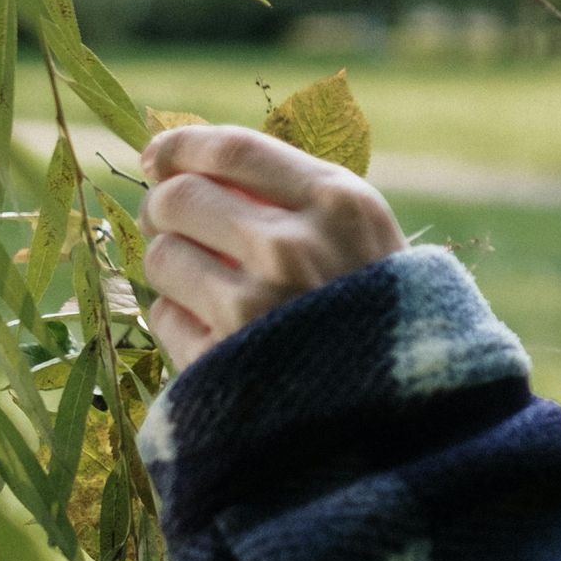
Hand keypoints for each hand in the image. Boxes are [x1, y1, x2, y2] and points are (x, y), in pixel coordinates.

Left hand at [138, 123, 406, 370]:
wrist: (401, 414)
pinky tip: (219, 335)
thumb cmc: (380, 316)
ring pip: (163, 255)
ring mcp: (254, 308)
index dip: (182, 146)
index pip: (233, 149)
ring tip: (208, 288)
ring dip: (172, 268)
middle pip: (182, 197)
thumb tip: (188, 164)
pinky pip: (165, 316)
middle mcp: (293, 248)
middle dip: (164, 207)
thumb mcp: (365, 237)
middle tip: (170, 224)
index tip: (159, 156)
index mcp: (339, 204)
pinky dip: (181, 321)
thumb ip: (297, 196)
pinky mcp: (221, 361)